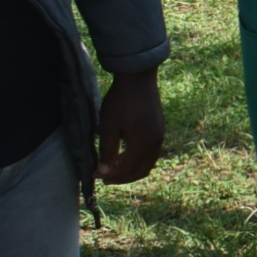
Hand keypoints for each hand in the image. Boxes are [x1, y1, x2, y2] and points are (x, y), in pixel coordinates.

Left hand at [92, 68, 164, 183]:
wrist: (138, 78)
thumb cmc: (121, 101)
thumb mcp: (109, 126)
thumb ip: (107, 151)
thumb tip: (103, 172)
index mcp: (143, 144)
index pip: (128, 170)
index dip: (113, 177)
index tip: (97, 177)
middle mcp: (155, 144)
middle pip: (141, 171)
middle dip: (123, 177)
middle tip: (106, 177)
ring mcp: (159, 136)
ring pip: (147, 163)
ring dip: (132, 169)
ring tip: (115, 167)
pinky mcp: (159, 130)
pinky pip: (150, 153)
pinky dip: (138, 160)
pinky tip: (126, 154)